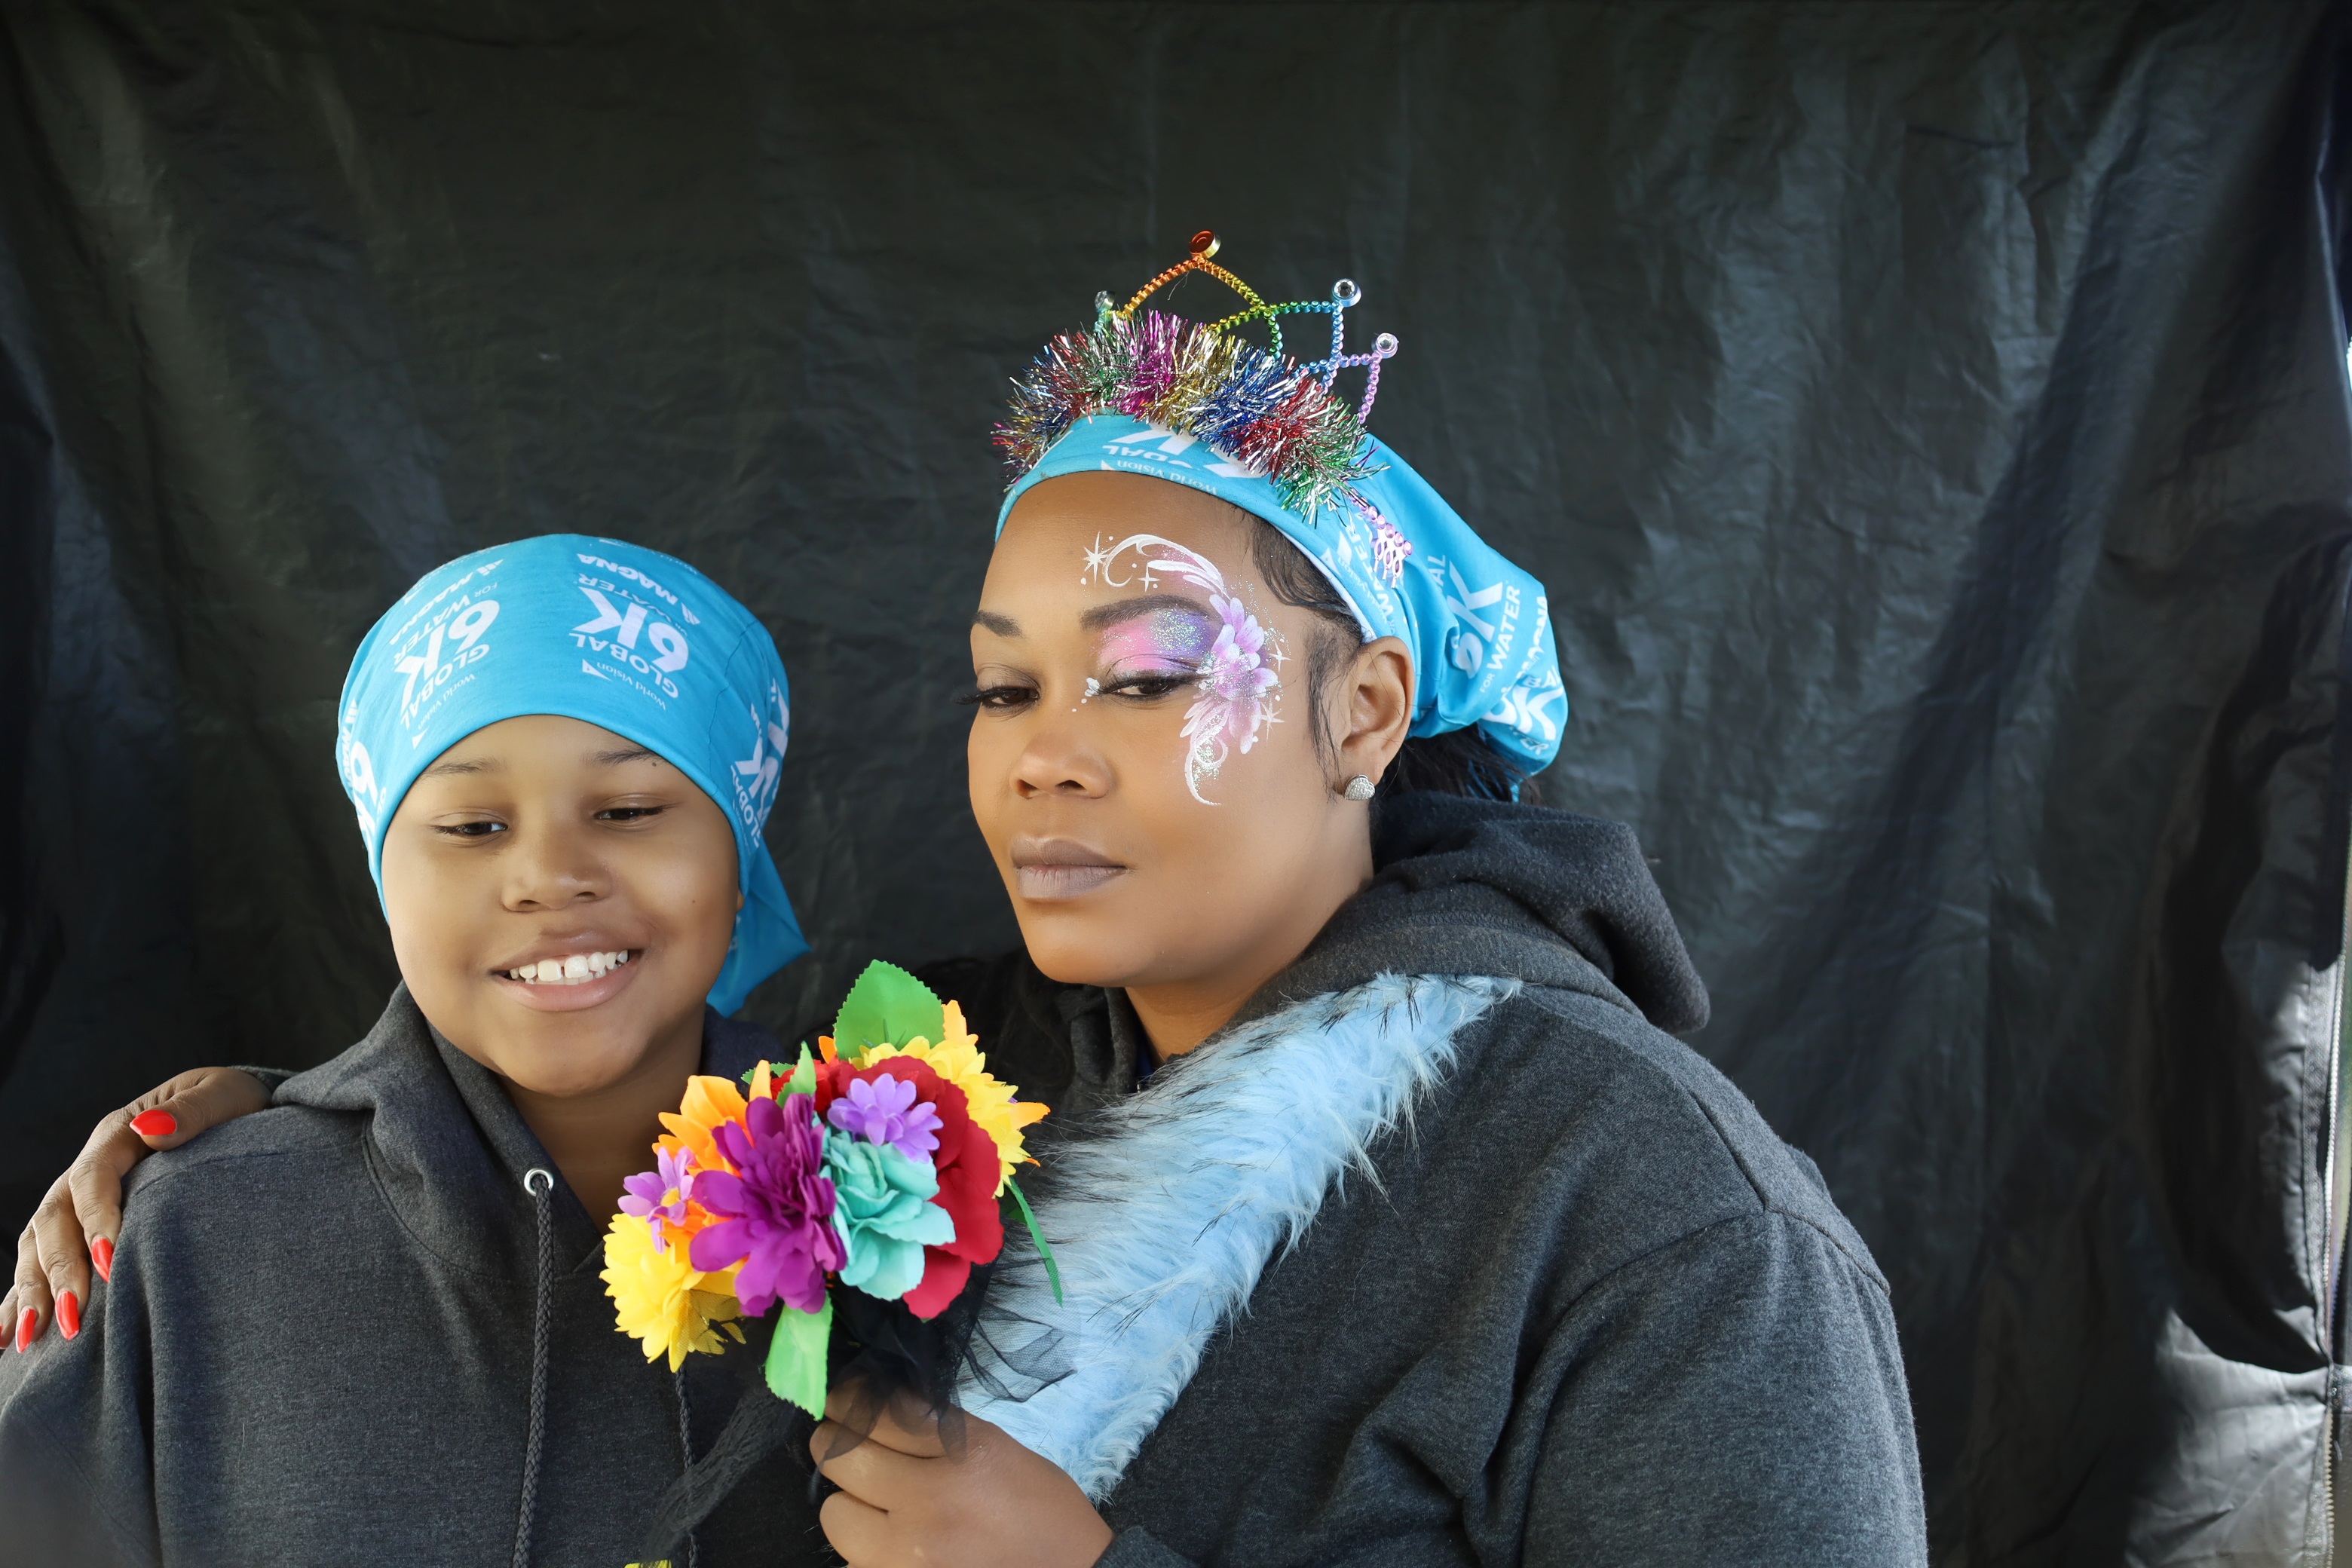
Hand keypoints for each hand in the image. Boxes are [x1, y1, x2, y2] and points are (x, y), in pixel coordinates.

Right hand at [5, 1068, 272, 1351]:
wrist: (232, 1111)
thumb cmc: (232, 1105)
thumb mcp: (220, 1097)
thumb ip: (190, 1112)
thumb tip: (151, 1128)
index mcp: (118, 1134)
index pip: (92, 1178)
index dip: (95, 1219)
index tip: (108, 1261)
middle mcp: (87, 1170)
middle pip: (55, 1219)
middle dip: (59, 1270)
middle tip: (72, 1318)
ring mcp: (77, 1201)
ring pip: (36, 1245)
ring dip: (31, 1291)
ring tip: (30, 1338)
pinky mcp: (80, 1229)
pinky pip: (39, 1263)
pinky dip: (18, 1299)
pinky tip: (7, 1338)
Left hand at [811, 1382, 1113, 1567]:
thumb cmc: (1041, 1508)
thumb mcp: (999, 1448)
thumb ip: (938, 1429)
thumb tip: (878, 1408)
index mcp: (966, 1454)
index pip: (880, 1412)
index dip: (850, 1397)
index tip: (844, 1397)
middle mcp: (932, 1502)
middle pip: (843, 1458)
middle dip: (837, 1445)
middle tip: (844, 1443)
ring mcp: (911, 1554)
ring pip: (836, 1515)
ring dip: (846, 1502)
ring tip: (869, 1501)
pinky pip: (851, 1561)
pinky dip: (862, 1548)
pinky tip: (885, 1538)